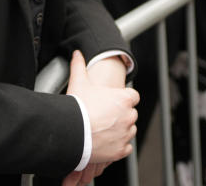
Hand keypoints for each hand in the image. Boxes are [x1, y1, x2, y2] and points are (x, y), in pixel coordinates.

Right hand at [62, 56, 126, 185]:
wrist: (71, 133)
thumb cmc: (78, 109)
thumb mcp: (78, 83)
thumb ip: (79, 66)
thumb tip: (77, 54)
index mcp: (124, 99)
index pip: (133, 96)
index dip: (124, 98)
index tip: (114, 101)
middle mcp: (129, 116)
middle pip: (131, 113)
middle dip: (121, 114)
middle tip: (105, 115)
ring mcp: (125, 134)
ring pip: (129, 130)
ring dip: (120, 129)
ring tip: (104, 128)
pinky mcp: (120, 150)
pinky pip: (126, 147)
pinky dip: (118, 145)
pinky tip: (107, 141)